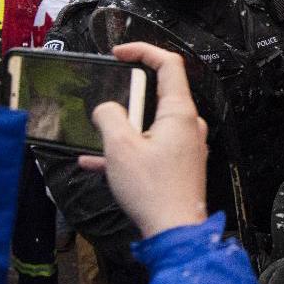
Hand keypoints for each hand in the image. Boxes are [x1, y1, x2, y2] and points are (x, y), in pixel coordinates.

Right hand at [78, 43, 208, 237]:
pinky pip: (149, 148)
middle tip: (105, 109)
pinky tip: (94, 162)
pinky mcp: (179, 165)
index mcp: (180, 112)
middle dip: (126, 98)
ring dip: (121, 128)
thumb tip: (107, 109)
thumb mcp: (120, 147)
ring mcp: (185, 146)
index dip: (143, 50)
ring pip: (149, 124)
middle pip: (157, 94)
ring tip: (96, 138)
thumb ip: (109, 117)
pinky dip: (126, 150)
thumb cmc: (153, 191)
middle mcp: (188, 125)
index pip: (169, 63)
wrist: (174, 233)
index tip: (119, 53)